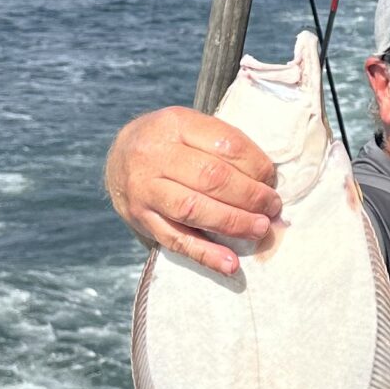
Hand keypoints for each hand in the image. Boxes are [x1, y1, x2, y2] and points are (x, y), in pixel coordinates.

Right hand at [104, 106, 281, 275]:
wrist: (117, 157)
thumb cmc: (169, 143)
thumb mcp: (191, 128)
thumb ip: (224, 147)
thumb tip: (266, 181)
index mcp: (175, 124)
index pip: (225, 143)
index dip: (255, 165)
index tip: (271, 179)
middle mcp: (155, 155)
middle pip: (211, 177)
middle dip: (249, 196)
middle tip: (272, 208)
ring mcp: (145, 189)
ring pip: (193, 209)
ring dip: (233, 223)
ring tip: (259, 229)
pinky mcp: (141, 219)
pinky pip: (176, 240)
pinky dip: (206, 254)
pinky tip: (230, 263)